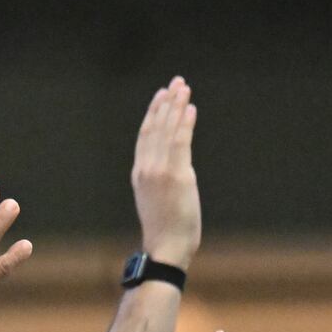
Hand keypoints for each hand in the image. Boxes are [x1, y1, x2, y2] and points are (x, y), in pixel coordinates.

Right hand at [132, 77, 199, 267]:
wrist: (166, 248)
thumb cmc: (166, 231)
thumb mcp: (159, 201)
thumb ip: (164, 181)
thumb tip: (178, 171)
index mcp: (140, 174)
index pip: (145, 137)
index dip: (153, 114)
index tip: (162, 96)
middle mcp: (146, 169)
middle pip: (154, 128)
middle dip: (165, 103)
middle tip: (175, 83)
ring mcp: (159, 171)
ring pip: (166, 131)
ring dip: (176, 107)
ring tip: (183, 88)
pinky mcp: (175, 175)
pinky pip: (180, 142)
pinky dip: (185, 123)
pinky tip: (191, 108)